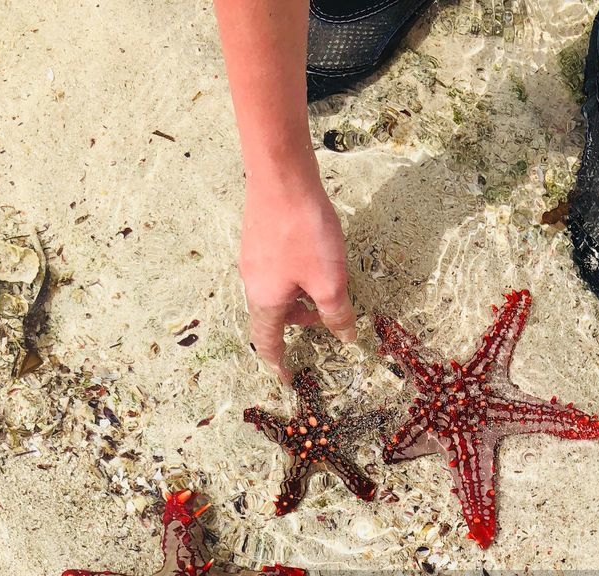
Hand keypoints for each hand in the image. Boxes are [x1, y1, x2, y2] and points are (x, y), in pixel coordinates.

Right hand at [240, 174, 357, 381]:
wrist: (282, 174)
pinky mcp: (259, 236)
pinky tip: (314, 255)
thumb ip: (337, 315)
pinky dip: (295, 276)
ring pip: (277, 291)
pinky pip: (276, 270)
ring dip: (300, 297)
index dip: (279, 364)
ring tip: (325, 282)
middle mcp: (252, 282)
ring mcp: (252, 257)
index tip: (287, 379)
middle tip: (326, 316)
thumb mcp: (330, 282)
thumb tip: (346, 338)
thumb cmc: (304, 232)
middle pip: (274, 316)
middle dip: (299, 323)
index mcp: (266, 301)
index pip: (269, 343)